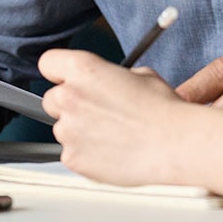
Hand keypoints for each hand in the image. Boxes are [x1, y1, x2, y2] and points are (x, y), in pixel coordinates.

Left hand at [40, 49, 190, 185]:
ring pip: (63, 129)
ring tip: (112, 135)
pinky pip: (72, 154)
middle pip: (51, 99)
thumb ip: (110, 76)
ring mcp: (68, 130)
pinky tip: (111, 151)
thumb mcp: (139, 75)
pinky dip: (86, 154)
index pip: (48, 63)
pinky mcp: (72, 158)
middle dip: (69, 104)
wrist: (174, 144)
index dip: (59, 72)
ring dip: (79, 131)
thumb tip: (106, 83)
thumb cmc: (162, 110)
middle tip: (96, 111)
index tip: (66, 79)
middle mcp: (69, 97)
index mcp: (83, 69)